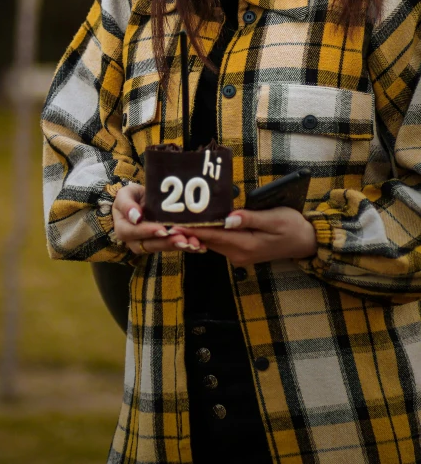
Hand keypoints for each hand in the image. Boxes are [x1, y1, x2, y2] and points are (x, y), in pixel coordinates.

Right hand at [112, 184, 206, 254]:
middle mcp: (135, 241)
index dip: (148, 231)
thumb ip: (127, 204)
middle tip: (183, 239)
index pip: (134, 232)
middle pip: (151, 245)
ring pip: (164, 248)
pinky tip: (200, 247)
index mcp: (123, 229)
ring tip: (193, 243)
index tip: (162, 229)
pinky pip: (174, 247)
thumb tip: (135, 216)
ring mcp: (149, 245)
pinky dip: (188, 247)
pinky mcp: (162, 244)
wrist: (141, 200)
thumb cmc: (131, 196)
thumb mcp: (125, 194)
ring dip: (179, 246)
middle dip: (168, 242)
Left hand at [171, 206, 316, 267]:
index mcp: (246, 244)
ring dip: (196, 233)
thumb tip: (229, 218)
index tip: (174, 223)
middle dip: (188, 230)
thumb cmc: (292, 226)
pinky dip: (208, 235)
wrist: (305, 242)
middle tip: (167, 219)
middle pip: (208, 240)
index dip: (192, 229)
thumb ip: (250, 219)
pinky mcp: (241, 252)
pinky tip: (197, 225)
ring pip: (212, 242)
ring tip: (176, 220)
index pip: (213, 235)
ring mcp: (239, 255)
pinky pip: (219, 243)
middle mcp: (239, 254)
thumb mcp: (274, 219)